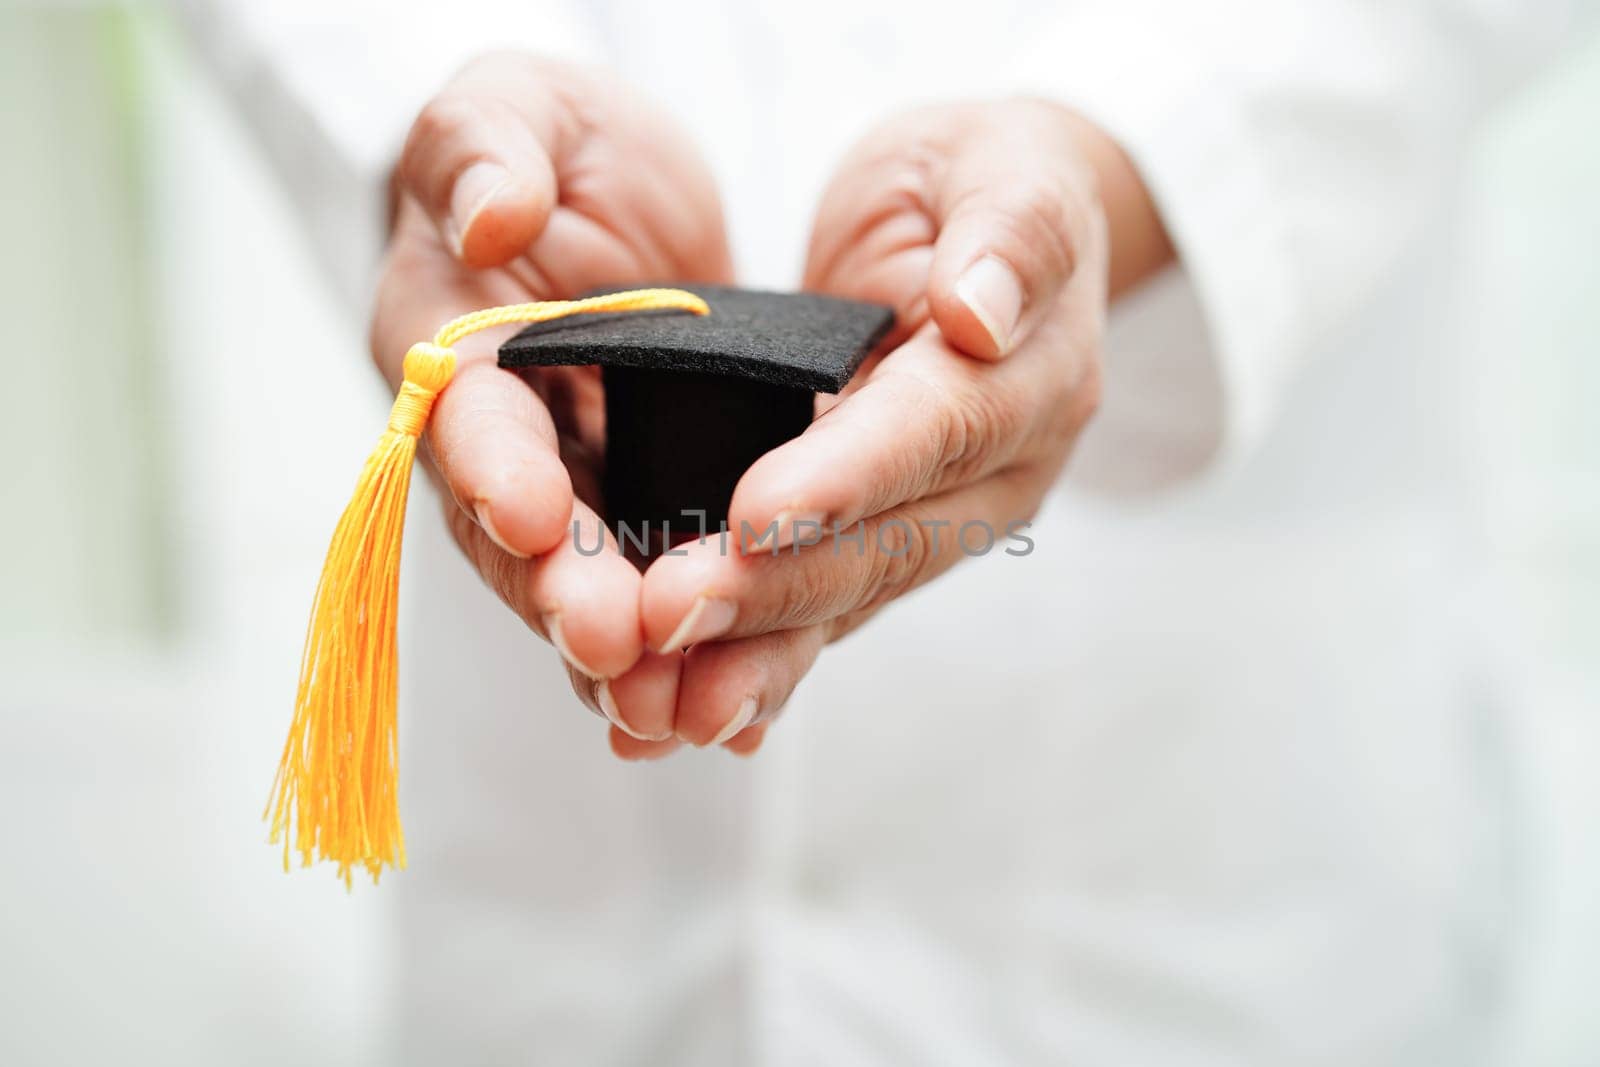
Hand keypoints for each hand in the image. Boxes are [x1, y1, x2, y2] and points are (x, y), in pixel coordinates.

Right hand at [371, 54, 732, 703]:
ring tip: (672, 710)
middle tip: (610, 646)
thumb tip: (488, 215)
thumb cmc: (548, 146)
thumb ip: (488, 149)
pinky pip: (665, 589)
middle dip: (560, 593)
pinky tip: (735, 709)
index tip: (528, 513)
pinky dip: (693, 651)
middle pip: (519, 535)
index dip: (490, 464)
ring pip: (590, 585)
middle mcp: (505, 439)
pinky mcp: (648, 510)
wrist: (608, 205)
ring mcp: (575, 487)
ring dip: (628, 654)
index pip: (462, 412)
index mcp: (452, 347)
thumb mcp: (516, 109)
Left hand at [590, 100, 1166, 757]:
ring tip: (660, 705)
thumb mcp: (1004, 169)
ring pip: (846, 599)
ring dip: (754, 653)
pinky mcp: (885, 544)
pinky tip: (680, 714)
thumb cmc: (983, 182)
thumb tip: (982, 313)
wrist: (989, 233)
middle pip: (883, 541)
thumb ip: (1008, 236)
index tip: (757, 512)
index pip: (936, 429)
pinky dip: (754, 662)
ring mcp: (940, 522)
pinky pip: (821, 611)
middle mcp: (996, 471)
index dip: (848, 474)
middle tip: (666, 617)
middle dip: (774, 588)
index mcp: (1031, 375)